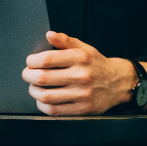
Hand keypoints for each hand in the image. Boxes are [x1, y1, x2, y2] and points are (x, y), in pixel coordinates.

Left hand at [22, 31, 136, 115]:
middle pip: (43, 78)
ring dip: (34, 92)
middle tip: (27, 74)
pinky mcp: (83, 109)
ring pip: (46, 96)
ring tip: (33, 87)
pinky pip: (55, 110)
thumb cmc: (97, 65)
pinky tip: (42, 100)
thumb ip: (65, 41)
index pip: (46, 59)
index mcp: (80, 58)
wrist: (119, 83)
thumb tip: (49, 35)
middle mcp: (81, 76)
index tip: (30, 62)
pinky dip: (43, 105)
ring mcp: (82, 94)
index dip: (32, 61)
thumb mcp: (84, 48)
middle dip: (28, 76)